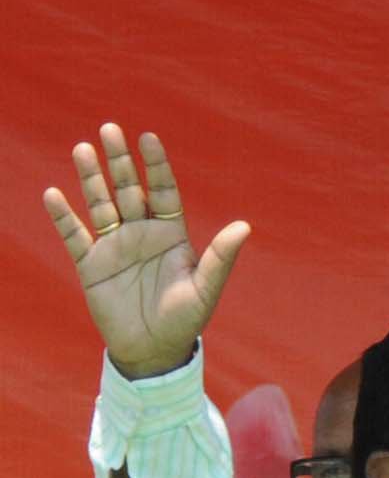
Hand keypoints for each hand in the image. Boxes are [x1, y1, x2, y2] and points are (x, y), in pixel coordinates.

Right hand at [40, 127, 248, 381]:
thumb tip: (244, 226)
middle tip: (109, 128)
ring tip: (81, 149)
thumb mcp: (206, 288)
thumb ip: (221, 257)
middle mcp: (141, 233)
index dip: (156, 166)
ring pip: (100, 204)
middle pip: (128, 189)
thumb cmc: (186, 318)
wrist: (154, 349)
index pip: (162, 191)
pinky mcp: (90, 264)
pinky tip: (54, 194)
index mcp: (171, 234)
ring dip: (91, 178)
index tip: (149, 138)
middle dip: (119, 161)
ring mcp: (114, 246)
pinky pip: (74, 235)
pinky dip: (64, 216)